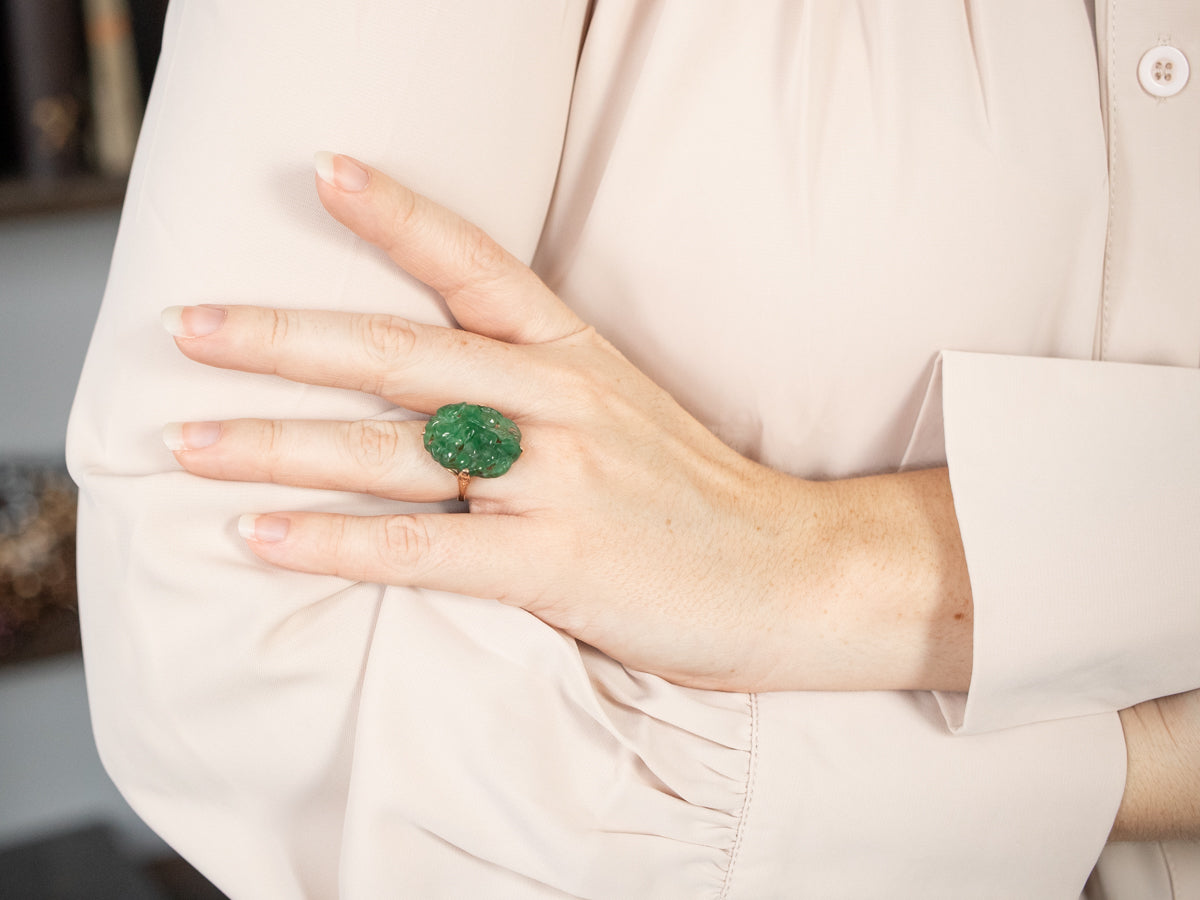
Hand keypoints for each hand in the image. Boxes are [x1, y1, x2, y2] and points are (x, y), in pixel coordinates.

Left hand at [162, 153, 973, 692]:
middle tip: (188, 326)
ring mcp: (558, 479)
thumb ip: (539, 392)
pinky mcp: (556, 562)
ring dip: (279, 444)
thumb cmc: (700, 498)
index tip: (325, 172)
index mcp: (577, 356)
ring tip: (189, 443)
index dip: (399, 215)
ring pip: (394, 450)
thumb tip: (438, 400)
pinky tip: (262, 536)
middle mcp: (560, 402)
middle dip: (284, 339)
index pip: (478, 265)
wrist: (793, 572)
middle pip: (401, 354)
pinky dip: (336, 544)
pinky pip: (422, 550)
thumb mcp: (627, 412)